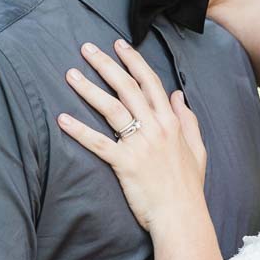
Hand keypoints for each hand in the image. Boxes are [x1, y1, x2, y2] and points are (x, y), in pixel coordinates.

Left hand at [58, 40, 206, 230]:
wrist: (182, 215)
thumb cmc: (189, 186)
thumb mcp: (197, 148)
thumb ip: (187, 120)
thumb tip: (177, 95)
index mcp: (171, 122)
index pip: (150, 82)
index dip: (133, 61)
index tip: (119, 45)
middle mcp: (155, 128)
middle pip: (127, 87)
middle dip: (106, 65)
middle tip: (87, 48)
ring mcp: (139, 145)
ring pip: (111, 108)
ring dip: (88, 89)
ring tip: (70, 74)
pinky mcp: (124, 164)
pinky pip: (97, 143)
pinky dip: (79, 130)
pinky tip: (62, 119)